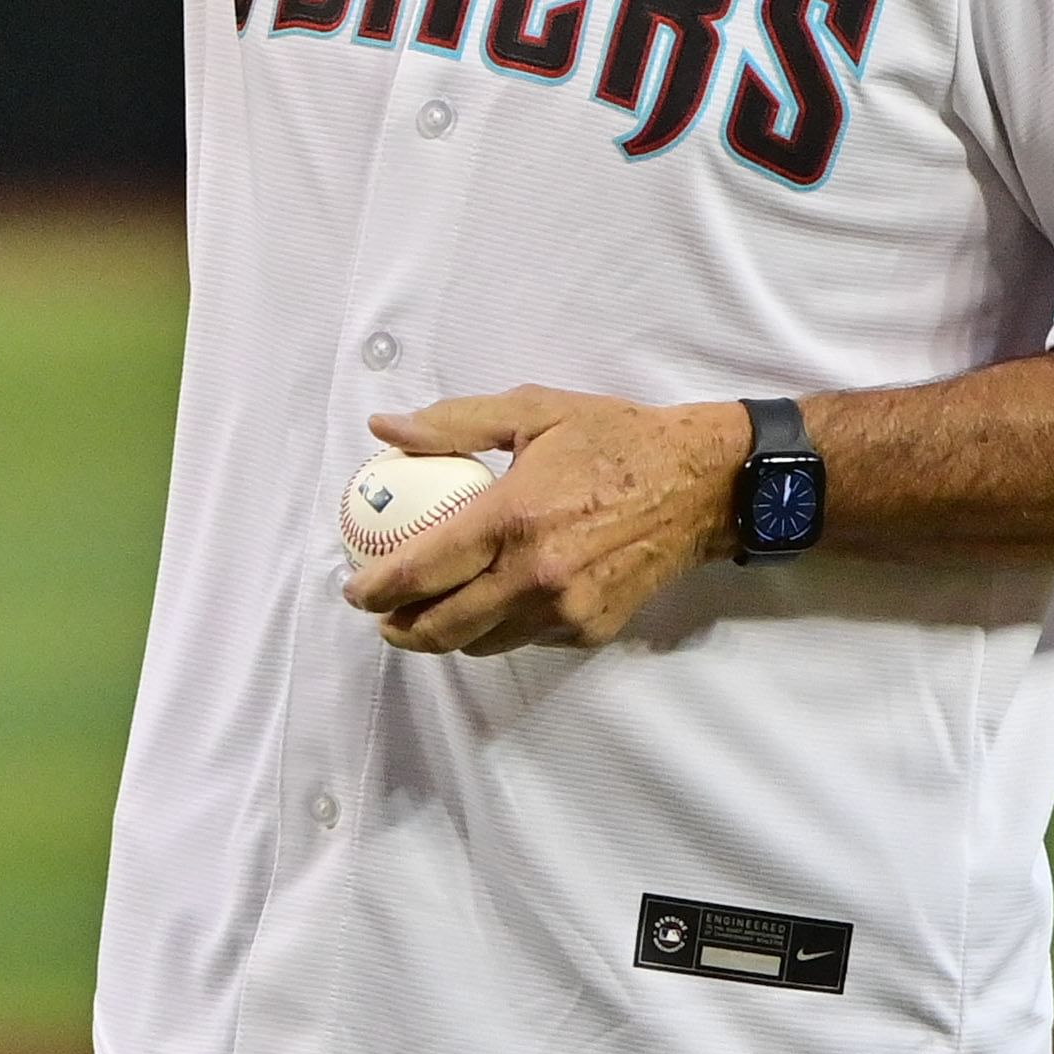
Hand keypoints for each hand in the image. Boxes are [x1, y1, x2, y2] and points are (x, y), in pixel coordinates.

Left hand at [340, 387, 752, 654]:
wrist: (700, 483)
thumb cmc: (613, 438)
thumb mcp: (532, 410)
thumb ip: (453, 424)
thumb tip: (385, 428)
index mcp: (514, 517)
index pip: (422, 571)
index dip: (375, 588)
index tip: (353, 590)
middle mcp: (536, 575)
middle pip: (442, 627)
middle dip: (398, 629)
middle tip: (382, 615)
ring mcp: (566, 610)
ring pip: (482, 643)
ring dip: (446, 634)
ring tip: (429, 611)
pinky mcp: (590, 630)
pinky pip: (526, 639)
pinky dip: (500, 627)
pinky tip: (496, 599)